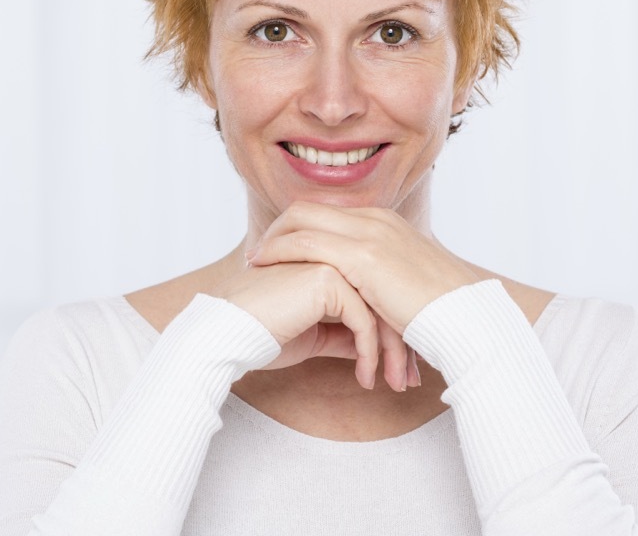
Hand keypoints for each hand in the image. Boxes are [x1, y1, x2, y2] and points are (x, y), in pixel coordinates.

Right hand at [213, 259, 411, 390]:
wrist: (228, 333)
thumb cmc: (263, 333)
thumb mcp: (315, 335)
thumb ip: (344, 333)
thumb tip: (371, 347)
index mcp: (333, 259)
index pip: (378, 294)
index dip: (393, 332)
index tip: (403, 368)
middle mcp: (336, 254)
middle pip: (385, 298)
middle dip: (402, 342)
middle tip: (408, 380)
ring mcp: (331, 260)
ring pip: (381, 308)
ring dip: (391, 352)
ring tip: (393, 384)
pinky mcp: (326, 278)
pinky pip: (363, 320)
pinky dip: (370, 353)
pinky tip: (365, 377)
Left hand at [246, 202, 479, 333]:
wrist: (466, 316)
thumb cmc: (439, 311)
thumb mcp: (407, 284)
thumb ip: (382, 280)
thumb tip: (368, 296)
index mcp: (386, 223)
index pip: (328, 214)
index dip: (298, 229)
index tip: (278, 250)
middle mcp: (376, 219)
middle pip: (308, 208)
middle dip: (278, 229)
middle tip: (258, 254)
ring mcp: (369, 233)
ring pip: (301, 220)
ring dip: (271, 240)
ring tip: (254, 263)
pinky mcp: (362, 256)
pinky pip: (305, 243)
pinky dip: (278, 252)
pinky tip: (264, 267)